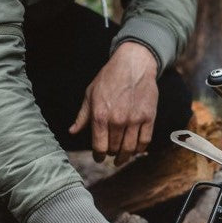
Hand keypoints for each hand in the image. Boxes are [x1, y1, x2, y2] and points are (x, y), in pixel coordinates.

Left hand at [70, 42, 158, 166]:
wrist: (134, 64)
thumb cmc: (110, 77)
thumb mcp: (90, 94)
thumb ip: (83, 116)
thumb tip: (73, 131)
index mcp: (100, 115)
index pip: (99, 146)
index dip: (98, 156)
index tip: (99, 158)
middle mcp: (117, 120)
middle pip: (114, 148)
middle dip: (112, 154)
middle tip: (111, 154)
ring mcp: (134, 120)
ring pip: (130, 148)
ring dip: (125, 155)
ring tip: (122, 157)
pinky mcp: (149, 117)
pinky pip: (145, 140)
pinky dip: (140, 149)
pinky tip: (136, 149)